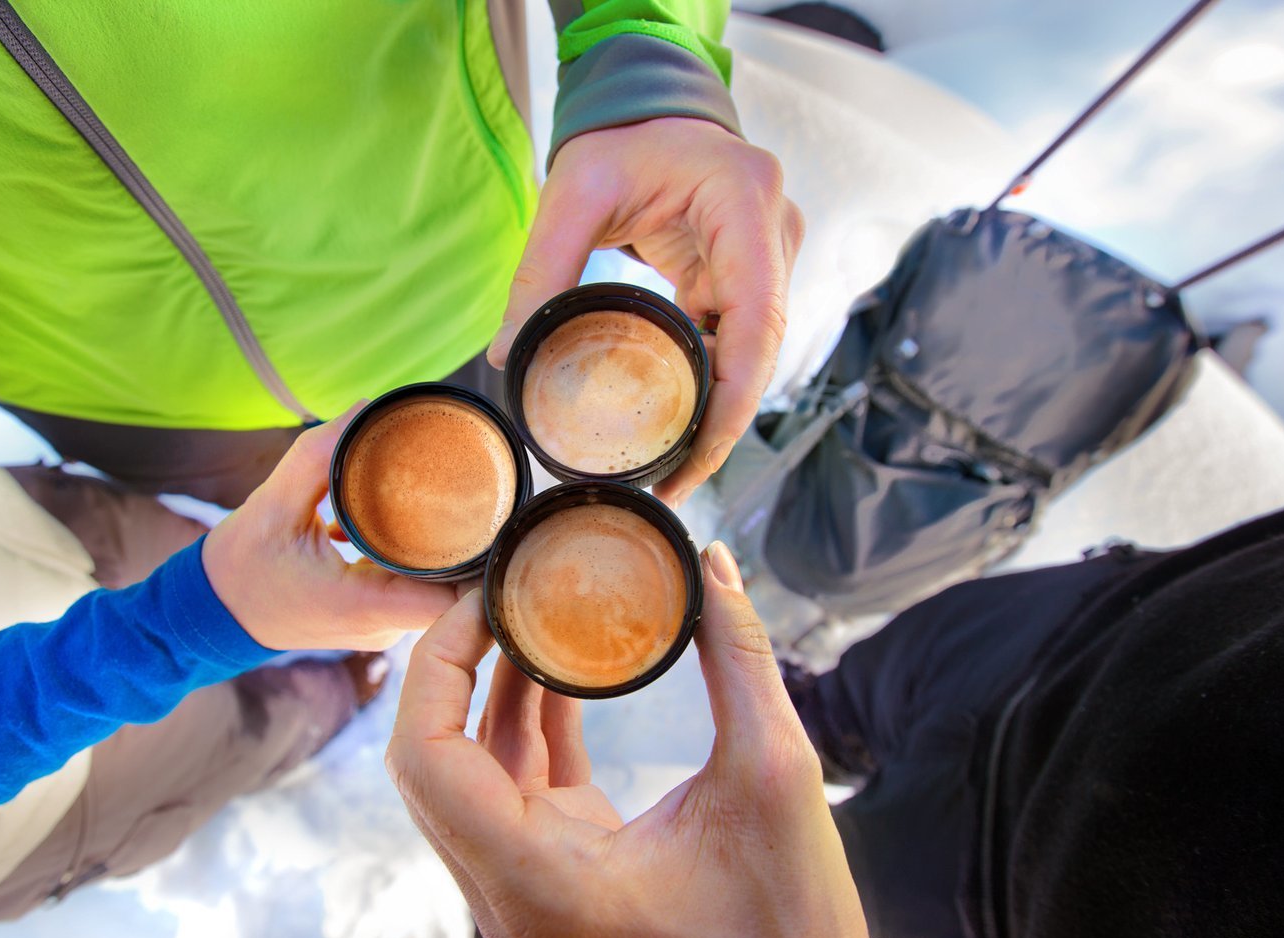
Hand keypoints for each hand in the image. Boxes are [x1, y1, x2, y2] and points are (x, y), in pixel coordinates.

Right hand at [202, 406, 458, 650]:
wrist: (210, 612)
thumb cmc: (238, 566)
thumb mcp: (271, 505)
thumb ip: (317, 456)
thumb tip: (364, 409)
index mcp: (363, 606)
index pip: (453, 600)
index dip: (481, 565)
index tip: (492, 519)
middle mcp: (380, 626)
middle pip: (452, 589)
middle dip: (467, 543)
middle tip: (478, 492)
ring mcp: (378, 627)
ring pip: (433, 589)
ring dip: (441, 549)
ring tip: (449, 500)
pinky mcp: (372, 618)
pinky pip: (411, 588)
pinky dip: (414, 556)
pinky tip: (407, 522)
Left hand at [387, 542, 884, 937]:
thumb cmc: (791, 919)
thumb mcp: (776, 773)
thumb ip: (738, 659)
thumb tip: (712, 563)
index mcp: (539, 883)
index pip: (427, 761)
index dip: (437, 666)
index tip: (484, 600)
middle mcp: (511, 893)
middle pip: (430, 762)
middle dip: (452, 665)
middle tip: (496, 589)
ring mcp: (528, 885)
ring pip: (471, 768)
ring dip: (492, 684)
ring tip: (527, 604)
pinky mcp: (557, 870)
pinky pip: (516, 780)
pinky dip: (527, 717)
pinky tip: (554, 655)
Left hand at [488, 118, 805, 506]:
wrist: (649, 108)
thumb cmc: (620, 136)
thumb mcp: (573, 190)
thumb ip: (543, 270)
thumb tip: (507, 357)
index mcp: (746, 203)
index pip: (758, 320)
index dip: (734, 400)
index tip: (698, 457)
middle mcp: (776, 232)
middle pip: (762, 351)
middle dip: (723, 425)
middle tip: (673, 484)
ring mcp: (770, 255)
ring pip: (755, 354)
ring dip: (718, 412)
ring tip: (671, 470)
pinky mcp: (752, 274)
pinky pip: (739, 341)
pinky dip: (710, 384)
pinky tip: (676, 423)